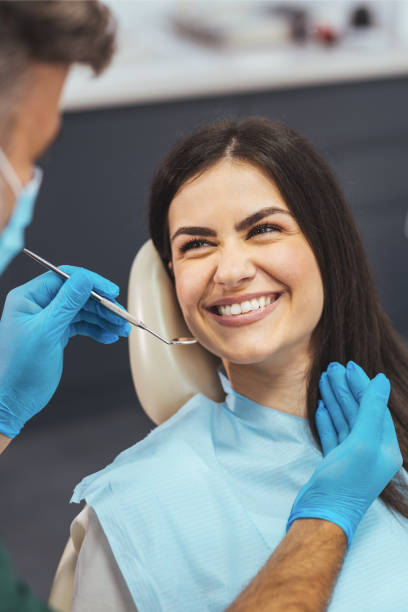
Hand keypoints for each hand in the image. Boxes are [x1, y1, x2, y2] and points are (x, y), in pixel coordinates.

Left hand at [0, 266, 130, 437]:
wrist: (15, 400)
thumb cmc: (20, 369)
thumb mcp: (46, 332)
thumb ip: (67, 303)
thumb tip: (84, 279)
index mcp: (28, 297)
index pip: (65, 278)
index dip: (91, 282)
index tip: (112, 292)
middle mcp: (38, 304)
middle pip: (78, 294)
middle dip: (102, 306)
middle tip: (121, 317)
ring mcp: (48, 318)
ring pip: (83, 310)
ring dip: (104, 319)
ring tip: (121, 329)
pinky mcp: (56, 333)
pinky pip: (82, 325)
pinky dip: (97, 330)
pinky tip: (108, 337)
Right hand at [286, 361, 401, 545]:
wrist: (322, 515)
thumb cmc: (345, 482)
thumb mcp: (362, 442)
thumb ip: (371, 410)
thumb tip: (381, 381)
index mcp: (385, 447)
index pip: (375, 408)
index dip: (363, 385)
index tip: (350, 367)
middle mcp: (371, 451)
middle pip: (358, 411)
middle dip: (346, 388)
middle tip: (333, 368)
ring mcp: (351, 457)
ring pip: (344, 420)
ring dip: (335, 399)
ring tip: (324, 379)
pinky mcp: (334, 463)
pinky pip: (332, 434)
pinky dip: (326, 418)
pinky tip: (320, 405)